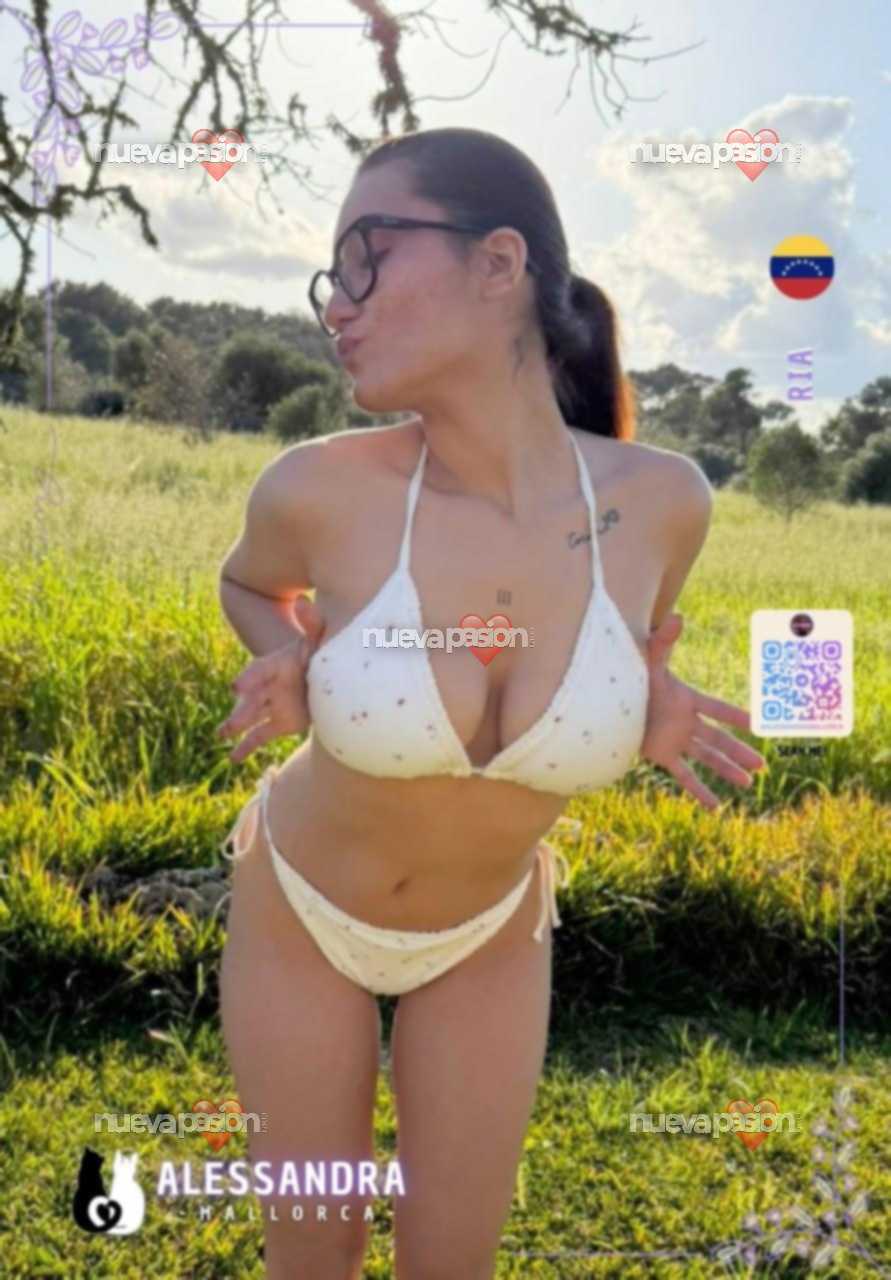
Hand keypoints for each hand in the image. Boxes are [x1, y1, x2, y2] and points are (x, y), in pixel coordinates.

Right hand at [217, 594, 325, 762]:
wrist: (332, 678)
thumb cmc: (322, 655)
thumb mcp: (320, 640)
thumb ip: (313, 624)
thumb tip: (303, 601)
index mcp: (277, 665)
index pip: (260, 671)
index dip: (249, 678)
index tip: (237, 687)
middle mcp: (270, 686)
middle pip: (253, 698)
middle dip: (242, 708)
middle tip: (231, 721)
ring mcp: (273, 705)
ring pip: (251, 715)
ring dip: (236, 724)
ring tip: (221, 733)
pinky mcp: (279, 723)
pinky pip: (258, 736)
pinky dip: (245, 747)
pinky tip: (232, 759)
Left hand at [640, 612, 766, 810]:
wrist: (606, 702)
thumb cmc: (630, 679)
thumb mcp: (649, 663)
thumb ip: (663, 641)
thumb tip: (677, 617)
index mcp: (687, 700)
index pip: (718, 708)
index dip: (736, 715)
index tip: (758, 723)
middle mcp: (685, 722)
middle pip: (718, 739)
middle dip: (740, 751)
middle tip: (762, 764)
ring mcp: (675, 741)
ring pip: (707, 759)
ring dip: (726, 770)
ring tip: (748, 783)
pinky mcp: (662, 756)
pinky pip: (685, 776)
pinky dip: (699, 791)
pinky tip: (715, 807)